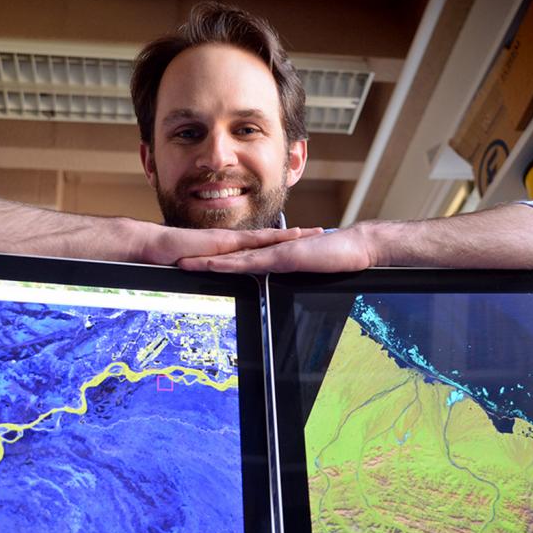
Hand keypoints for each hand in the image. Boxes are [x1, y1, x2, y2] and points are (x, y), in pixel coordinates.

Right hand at [136, 223, 323, 265]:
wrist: (150, 246)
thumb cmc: (167, 257)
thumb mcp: (197, 268)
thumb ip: (211, 270)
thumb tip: (219, 279)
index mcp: (227, 247)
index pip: (259, 245)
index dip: (280, 242)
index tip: (301, 240)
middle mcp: (231, 241)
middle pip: (269, 238)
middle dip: (294, 235)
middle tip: (319, 232)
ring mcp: (227, 240)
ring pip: (265, 237)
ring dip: (288, 235)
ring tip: (311, 233)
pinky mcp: (222, 244)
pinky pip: (250, 242)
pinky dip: (269, 240)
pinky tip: (285, 240)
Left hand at [176, 226, 373, 272]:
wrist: (355, 247)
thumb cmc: (335, 259)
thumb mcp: (304, 270)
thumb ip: (287, 275)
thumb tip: (276, 284)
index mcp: (271, 257)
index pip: (237, 260)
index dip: (214, 261)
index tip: (193, 264)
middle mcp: (267, 252)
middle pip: (228, 256)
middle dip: (202, 259)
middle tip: (177, 262)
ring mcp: (273, 253)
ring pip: (233, 257)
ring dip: (208, 261)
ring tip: (185, 264)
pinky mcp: (281, 258)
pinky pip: (252, 262)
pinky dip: (231, 264)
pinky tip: (215, 265)